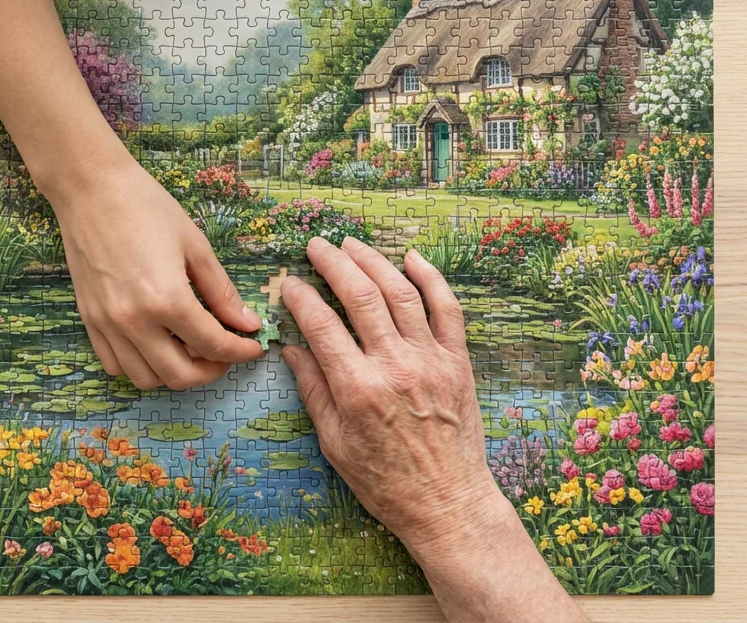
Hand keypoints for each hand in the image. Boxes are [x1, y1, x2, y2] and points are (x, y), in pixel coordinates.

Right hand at [48, 154, 264, 389]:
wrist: (90, 188)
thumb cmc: (145, 207)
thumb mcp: (195, 245)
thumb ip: (221, 291)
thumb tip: (247, 324)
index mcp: (167, 299)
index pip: (213, 346)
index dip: (240, 351)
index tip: (252, 346)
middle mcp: (134, 321)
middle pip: (180, 375)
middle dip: (211, 370)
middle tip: (224, 352)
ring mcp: (107, 324)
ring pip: (146, 378)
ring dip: (174, 372)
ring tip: (190, 347)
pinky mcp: (89, 320)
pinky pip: (114, 365)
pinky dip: (140, 365)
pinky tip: (155, 343)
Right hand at [278, 236, 496, 538]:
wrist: (446, 503)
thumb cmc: (385, 482)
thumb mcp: (334, 443)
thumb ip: (313, 390)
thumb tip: (291, 349)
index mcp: (358, 389)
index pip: (321, 325)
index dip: (300, 297)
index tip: (289, 283)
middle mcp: (395, 367)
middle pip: (360, 295)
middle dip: (333, 263)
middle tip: (316, 246)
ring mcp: (430, 360)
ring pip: (401, 292)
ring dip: (374, 261)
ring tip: (353, 244)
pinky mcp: (457, 362)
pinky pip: (447, 308)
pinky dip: (431, 278)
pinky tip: (412, 258)